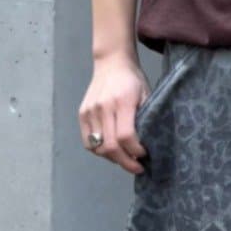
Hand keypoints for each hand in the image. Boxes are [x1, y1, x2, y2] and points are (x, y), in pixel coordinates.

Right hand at [79, 56, 151, 173]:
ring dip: (113, 158)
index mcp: (122, 102)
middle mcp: (103, 107)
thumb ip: (146, 118)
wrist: (111, 63)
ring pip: (98, 147)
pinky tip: (111, 152)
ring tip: (125, 159)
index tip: (145, 155)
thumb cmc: (133, 81)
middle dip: (126, 162)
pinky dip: (99, 151)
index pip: (126, 136)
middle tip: (137, 167)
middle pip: (111, 146)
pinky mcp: (82, 114)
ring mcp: (90, 111)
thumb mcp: (147, 95)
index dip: (136, 151)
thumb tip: (148, 145)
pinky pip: (88, 142)